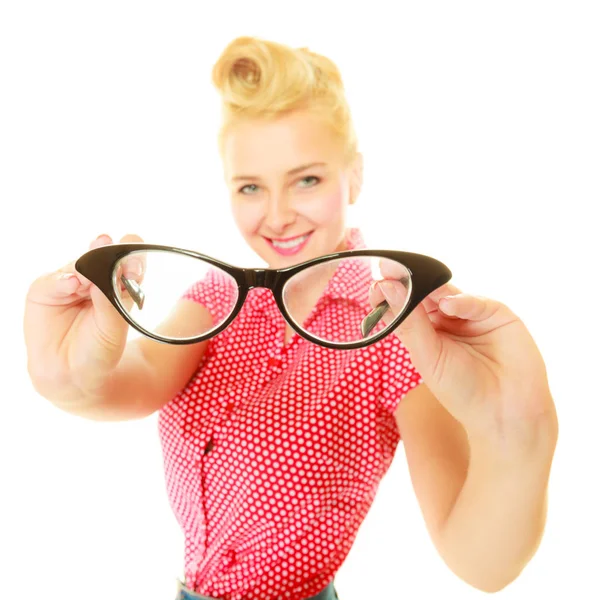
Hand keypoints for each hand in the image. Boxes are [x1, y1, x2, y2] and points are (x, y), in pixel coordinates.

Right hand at [24, 233, 143, 399]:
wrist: (72, 372)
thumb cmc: (99, 348)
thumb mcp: (114, 327)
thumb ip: (113, 300)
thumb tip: (108, 273)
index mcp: (118, 284)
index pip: (127, 261)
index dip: (131, 255)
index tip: (135, 260)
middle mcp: (95, 278)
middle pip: (102, 256)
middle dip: (106, 251)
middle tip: (108, 245)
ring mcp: (70, 281)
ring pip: (78, 265)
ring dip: (84, 267)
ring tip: (87, 280)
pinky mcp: (46, 290)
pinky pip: (53, 280)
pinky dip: (62, 280)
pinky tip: (72, 283)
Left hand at [370, 267, 556, 448]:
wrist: (505, 414)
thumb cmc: (461, 391)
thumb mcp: (427, 357)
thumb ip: (409, 323)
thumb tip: (385, 288)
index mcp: (424, 333)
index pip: (403, 308)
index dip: (390, 296)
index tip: (375, 285)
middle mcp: (446, 321)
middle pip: (423, 295)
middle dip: (407, 283)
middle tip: (390, 269)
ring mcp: (471, 316)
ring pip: (447, 293)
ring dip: (431, 287)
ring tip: (414, 285)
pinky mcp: (497, 314)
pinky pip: (476, 301)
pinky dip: (462, 301)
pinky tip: (449, 306)